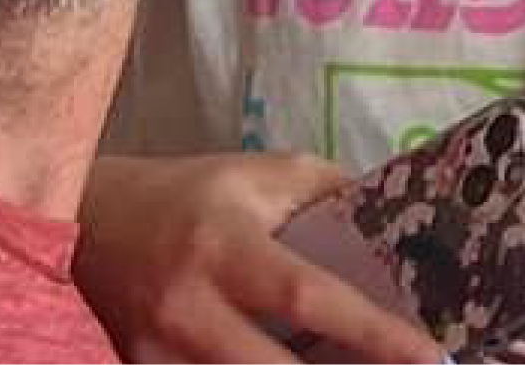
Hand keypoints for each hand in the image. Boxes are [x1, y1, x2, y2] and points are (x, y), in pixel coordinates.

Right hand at [76, 152, 444, 364]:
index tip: (433, 358)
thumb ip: (322, 194)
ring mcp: (161, 360)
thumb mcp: (255, 177)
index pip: (309, 298)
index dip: (374, 334)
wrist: (91, 224)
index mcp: (225, 248)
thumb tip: (397, 216)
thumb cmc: (190, 198)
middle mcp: (190, 311)